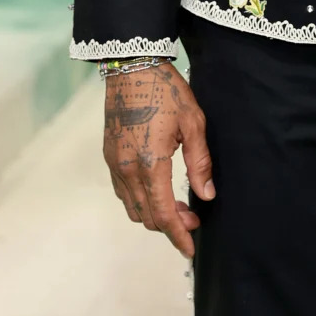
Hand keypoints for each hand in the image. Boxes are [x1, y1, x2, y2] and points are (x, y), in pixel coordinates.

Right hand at [103, 62, 213, 258]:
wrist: (132, 66)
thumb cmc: (166, 91)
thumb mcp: (193, 123)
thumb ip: (200, 163)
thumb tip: (206, 196)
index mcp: (150, 164)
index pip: (163, 213)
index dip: (178, 234)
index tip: (190, 249)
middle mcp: (127, 169)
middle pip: (146, 216)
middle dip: (170, 225)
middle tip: (193, 220)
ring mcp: (114, 164)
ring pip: (132, 207)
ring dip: (154, 214)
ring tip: (177, 207)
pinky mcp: (109, 155)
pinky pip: (123, 191)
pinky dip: (139, 201)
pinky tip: (156, 191)